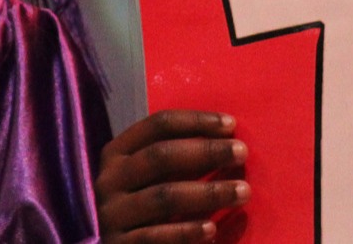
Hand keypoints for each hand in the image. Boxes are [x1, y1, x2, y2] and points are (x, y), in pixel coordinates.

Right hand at [94, 110, 248, 242]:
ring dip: (208, 193)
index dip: (195, 121)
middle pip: (160, 157)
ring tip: (243, 192)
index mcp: (116, 154)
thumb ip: (179, 159)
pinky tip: (212, 229)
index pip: (156, 126)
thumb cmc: (148, 209)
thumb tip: (226, 137)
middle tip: (241, 152)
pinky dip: (187, 231)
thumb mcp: (153, 178)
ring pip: (163, 197)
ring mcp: (112, 215)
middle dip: (205, 151)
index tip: (230, 124)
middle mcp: (109, 180)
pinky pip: (157, 236)